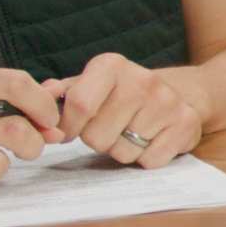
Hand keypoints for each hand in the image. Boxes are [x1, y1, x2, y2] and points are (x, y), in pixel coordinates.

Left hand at [46, 52, 213, 168]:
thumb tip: (39, 96)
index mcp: (111, 66)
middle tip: (111, 129)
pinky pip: (149, 161)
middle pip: (97, 136)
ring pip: (122, 152)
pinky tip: (152, 140)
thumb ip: (61, 93)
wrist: (183, 93)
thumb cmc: (123, 94)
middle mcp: (142, 79)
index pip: (79, 105)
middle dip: (97, 141)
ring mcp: (167, 102)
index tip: (71, 131)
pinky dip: (146, 158)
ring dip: (121, 150)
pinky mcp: (186, 124)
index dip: (69, 127)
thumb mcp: (91, 86)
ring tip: (132, 133)